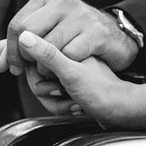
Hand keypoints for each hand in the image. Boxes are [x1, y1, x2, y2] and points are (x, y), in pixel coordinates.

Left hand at [5, 0, 138, 75]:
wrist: (116, 40)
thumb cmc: (76, 38)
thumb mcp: (45, 36)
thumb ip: (15, 48)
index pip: (16, 25)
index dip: (10, 51)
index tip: (13, 68)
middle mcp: (64, 1)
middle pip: (29, 34)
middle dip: (26, 59)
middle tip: (30, 72)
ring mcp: (82, 15)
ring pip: (49, 48)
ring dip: (47, 67)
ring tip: (53, 72)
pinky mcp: (96, 32)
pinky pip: (70, 55)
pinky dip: (68, 67)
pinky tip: (72, 69)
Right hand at [18, 30, 134, 125]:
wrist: (122, 109)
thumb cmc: (101, 91)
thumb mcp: (72, 72)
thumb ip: (48, 54)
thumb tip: (24, 37)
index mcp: (63, 43)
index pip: (31, 61)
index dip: (40, 79)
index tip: (57, 86)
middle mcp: (62, 55)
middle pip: (35, 78)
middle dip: (48, 94)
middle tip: (67, 94)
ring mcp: (65, 69)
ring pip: (43, 91)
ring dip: (57, 103)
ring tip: (75, 102)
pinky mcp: (69, 82)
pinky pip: (53, 98)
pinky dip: (63, 105)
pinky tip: (77, 105)